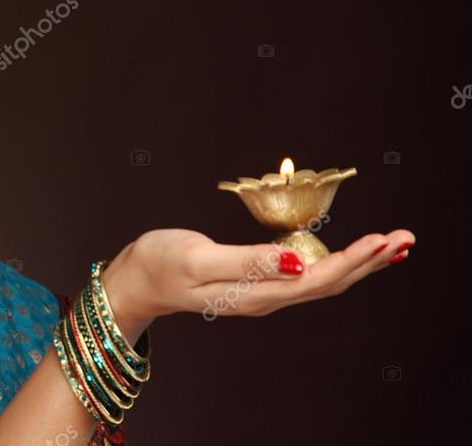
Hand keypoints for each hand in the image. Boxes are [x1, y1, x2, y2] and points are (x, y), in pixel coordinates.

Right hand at [101, 228, 415, 324]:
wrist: (134, 280)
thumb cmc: (158, 263)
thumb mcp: (198, 257)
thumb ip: (247, 261)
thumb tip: (296, 263)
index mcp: (254, 294)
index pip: (317, 280)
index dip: (353, 261)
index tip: (382, 239)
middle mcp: (264, 299)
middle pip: (328, 284)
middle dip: (368, 262)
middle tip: (404, 239)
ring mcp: (260, 293)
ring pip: (321, 282)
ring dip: (357, 265)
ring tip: (389, 247)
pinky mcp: (255, 284)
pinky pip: (305, 277)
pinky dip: (333, 264)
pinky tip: (345, 256)